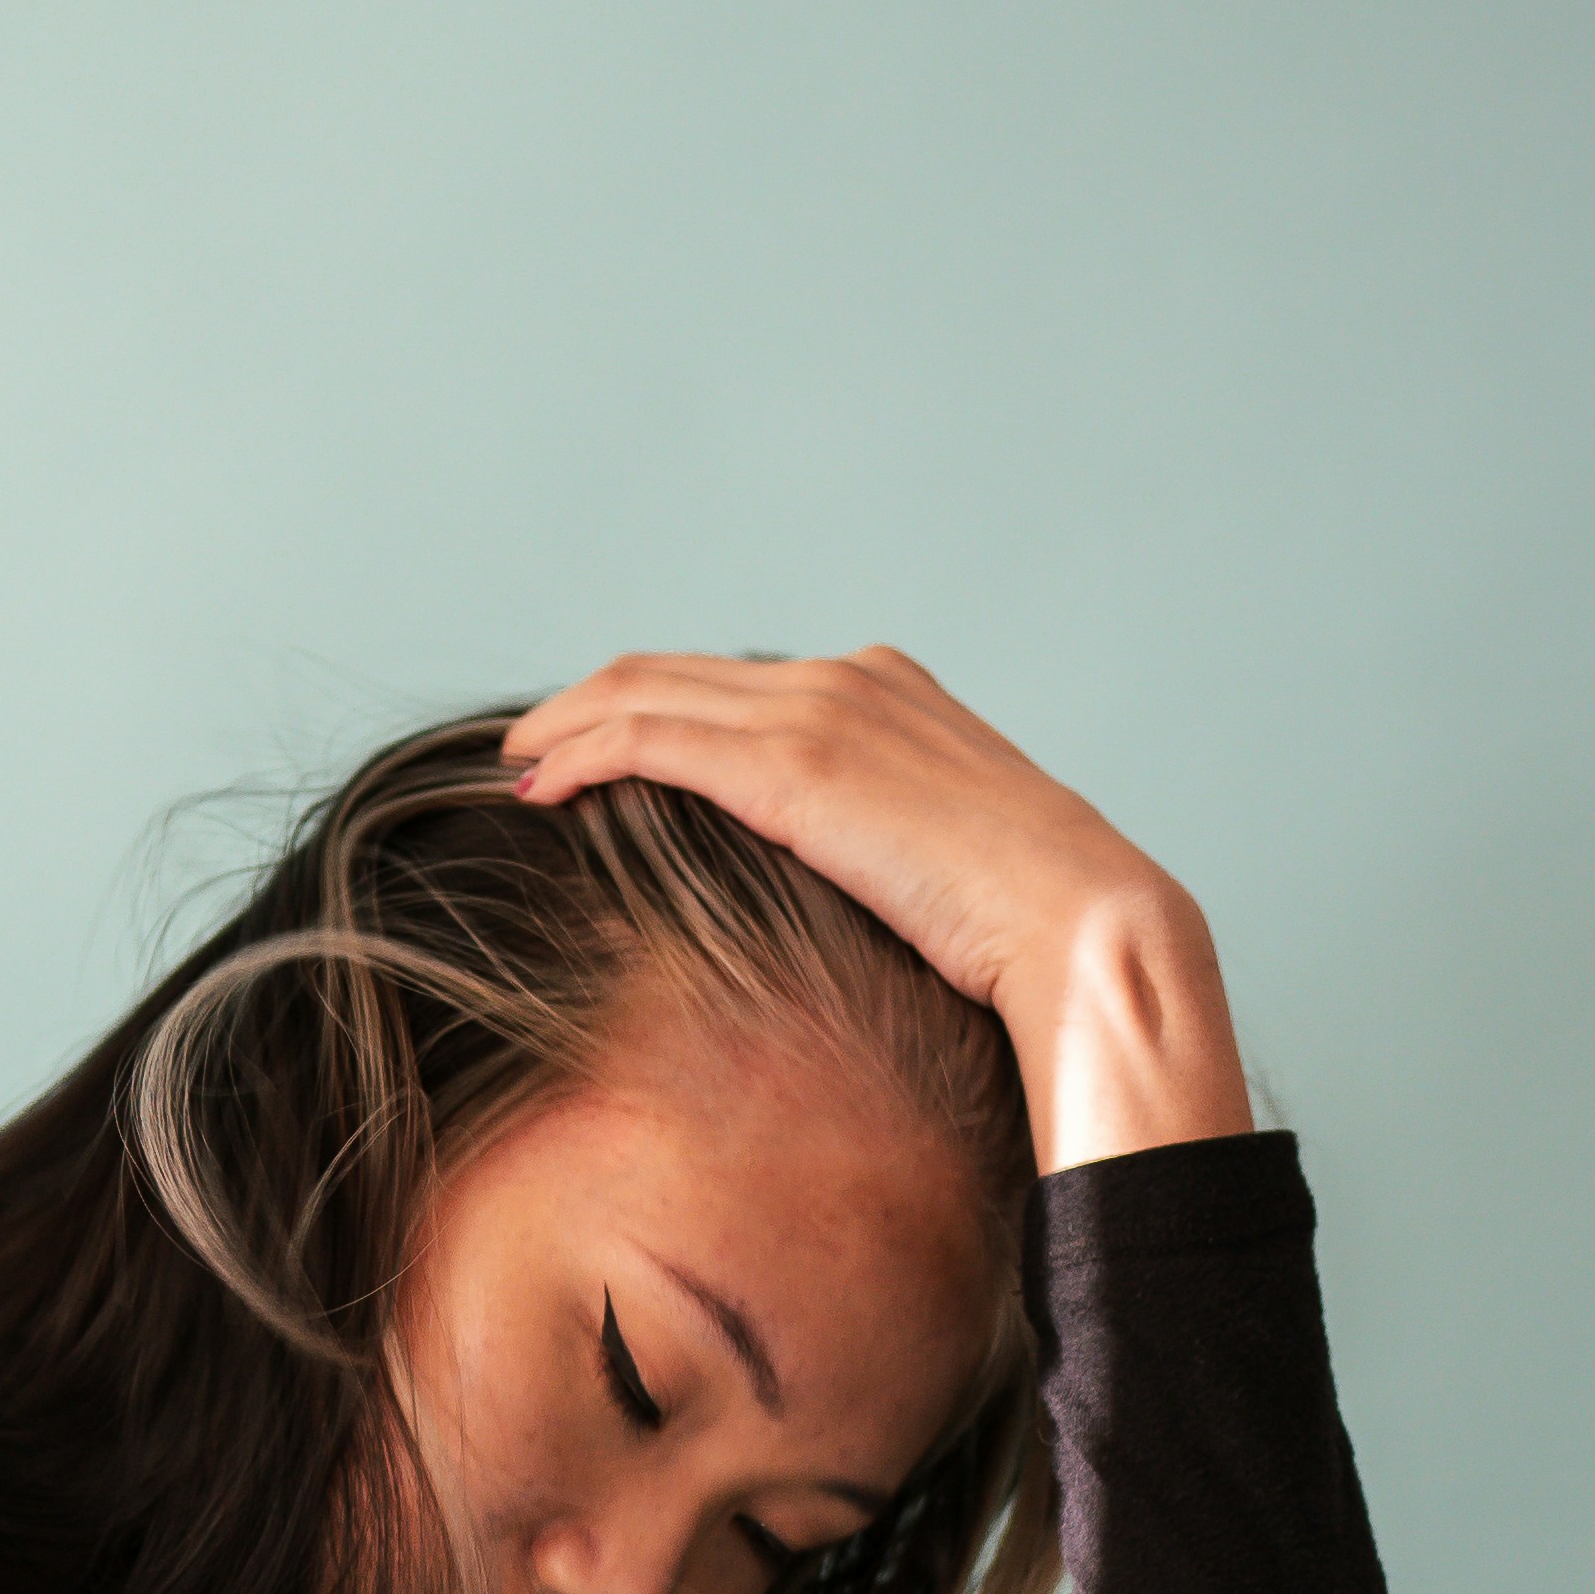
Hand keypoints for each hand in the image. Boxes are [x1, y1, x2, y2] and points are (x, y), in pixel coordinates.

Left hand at [500, 646, 1255, 1174]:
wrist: (1076, 918)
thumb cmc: (1021, 923)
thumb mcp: (935, 861)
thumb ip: (872, 841)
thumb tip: (831, 893)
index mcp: (884, 690)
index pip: (733, 680)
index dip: (650, 706)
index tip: (592, 751)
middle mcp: (846, 679)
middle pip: (675, 670)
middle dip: (587, 704)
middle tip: (526, 749)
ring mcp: (821, 711)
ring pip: (647, 691)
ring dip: (568, 725)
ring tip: (518, 767)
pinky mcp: (794, 764)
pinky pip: (652, 737)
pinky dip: (584, 752)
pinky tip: (540, 788)